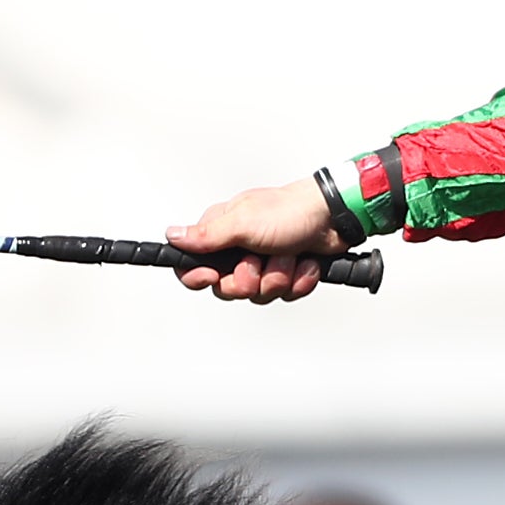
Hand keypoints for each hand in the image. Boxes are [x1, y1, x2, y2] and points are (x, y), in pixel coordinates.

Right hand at [168, 179, 342, 302]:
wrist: (332, 218)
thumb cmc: (289, 211)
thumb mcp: (242, 222)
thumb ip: (206, 236)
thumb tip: (172, 236)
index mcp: (222, 233)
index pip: (192, 265)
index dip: (199, 277)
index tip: (212, 275)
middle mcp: (239, 250)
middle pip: (228, 288)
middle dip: (250, 278)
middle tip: (259, 259)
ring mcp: (263, 263)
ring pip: (260, 294)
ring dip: (279, 276)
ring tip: (288, 253)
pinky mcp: (286, 273)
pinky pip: (286, 294)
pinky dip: (299, 279)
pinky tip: (304, 261)